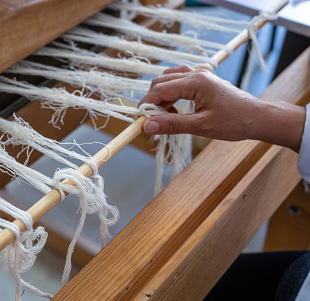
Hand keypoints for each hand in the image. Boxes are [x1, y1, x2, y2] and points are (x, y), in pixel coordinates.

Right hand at [140, 66, 305, 151]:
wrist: (258, 117)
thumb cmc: (234, 122)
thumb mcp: (201, 126)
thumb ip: (172, 125)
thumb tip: (148, 126)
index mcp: (196, 82)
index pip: (160, 89)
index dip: (147, 104)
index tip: (142, 121)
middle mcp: (196, 73)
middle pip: (161, 81)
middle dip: (153, 100)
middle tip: (153, 121)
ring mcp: (200, 75)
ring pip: (169, 78)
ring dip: (161, 95)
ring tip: (165, 115)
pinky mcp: (203, 80)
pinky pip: (179, 80)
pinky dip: (171, 92)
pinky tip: (175, 107)